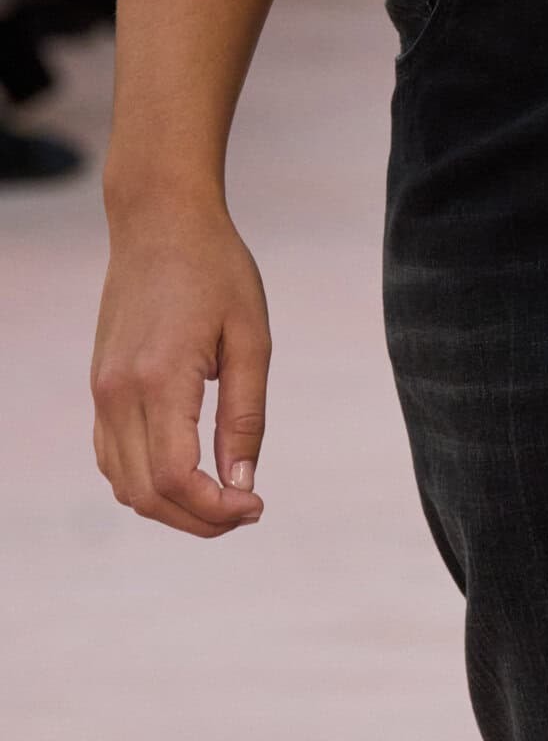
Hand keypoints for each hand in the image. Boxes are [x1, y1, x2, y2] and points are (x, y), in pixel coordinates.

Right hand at [91, 209, 269, 538]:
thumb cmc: (216, 269)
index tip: (255, 506)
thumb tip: (241, 483)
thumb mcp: (250, 337)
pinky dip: (144, 481)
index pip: (174, 477)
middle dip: (198, 519)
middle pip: (145, 493)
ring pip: (123, 483)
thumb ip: (246, 415)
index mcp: (159, 379)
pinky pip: (111, 456)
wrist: (159, 221)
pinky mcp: (99, 387)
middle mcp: (118, 393)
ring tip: (223, 498)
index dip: (214, 509)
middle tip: (246, 511)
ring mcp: (101, 392)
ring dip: (170, 507)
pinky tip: (188, 473)